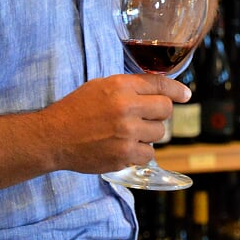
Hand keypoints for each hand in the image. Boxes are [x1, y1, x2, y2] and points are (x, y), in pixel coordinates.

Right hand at [45, 74, 189, 173]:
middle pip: (165, 109)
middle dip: (158, 113)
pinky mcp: (125, 155)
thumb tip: (155, 90)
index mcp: (120, 85)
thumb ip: (128, 87)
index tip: (186, 95)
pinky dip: (140, 152)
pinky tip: (124, 147)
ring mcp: (127, 132)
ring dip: (148, 134)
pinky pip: (149, 153)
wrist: (54, 136)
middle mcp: (126, 106)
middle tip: (144, 117)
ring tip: (128, 133)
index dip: (176, 89)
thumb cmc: (75, 109)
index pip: (159, 84)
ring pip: (159, 132)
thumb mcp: (100, 86)